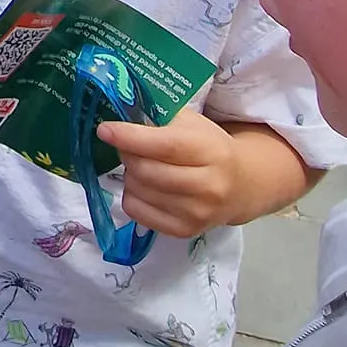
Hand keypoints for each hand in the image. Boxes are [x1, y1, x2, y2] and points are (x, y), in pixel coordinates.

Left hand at [97, 110, 246, 237]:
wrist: (240, 186)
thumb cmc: (210, 148)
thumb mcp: (193, 124)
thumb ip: (160, 118)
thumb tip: (120, 114)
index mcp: (211, 152)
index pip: (165, 145)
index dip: (130, 137)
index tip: (105, 130)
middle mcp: (208, 186)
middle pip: (147, 171)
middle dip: (127, 155)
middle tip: (126, 146)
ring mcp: (197, 213)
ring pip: (139, 191)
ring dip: (130, 175)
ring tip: (141, 166)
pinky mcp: (184, 231)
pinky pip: (137, 212)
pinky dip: (132, 196)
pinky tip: (144, 187)